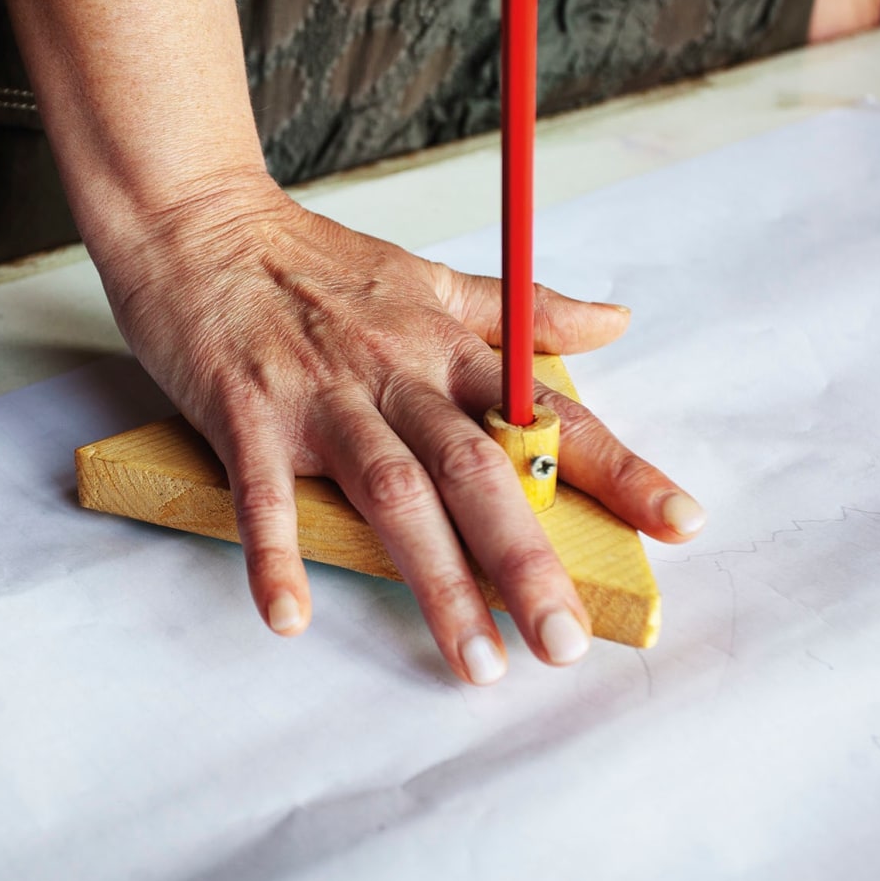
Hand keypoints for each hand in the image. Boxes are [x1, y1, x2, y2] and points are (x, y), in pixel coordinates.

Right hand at [95, 175, 707, 684]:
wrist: (199, 220)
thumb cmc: (311, 259)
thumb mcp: (429, 276)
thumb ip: (523, 310)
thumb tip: (615, 322)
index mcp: (444, 346)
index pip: (547, 413)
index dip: (618, 467)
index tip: (680, 522)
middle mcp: (394, 374)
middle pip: (475, 472)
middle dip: (526, 560)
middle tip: (563, 642)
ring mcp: (320, 397)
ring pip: (392, 493)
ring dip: (436, 580)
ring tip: (474, 660)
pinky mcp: (247, 415)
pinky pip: (264, 495)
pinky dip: (275, 555)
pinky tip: (291, 618)